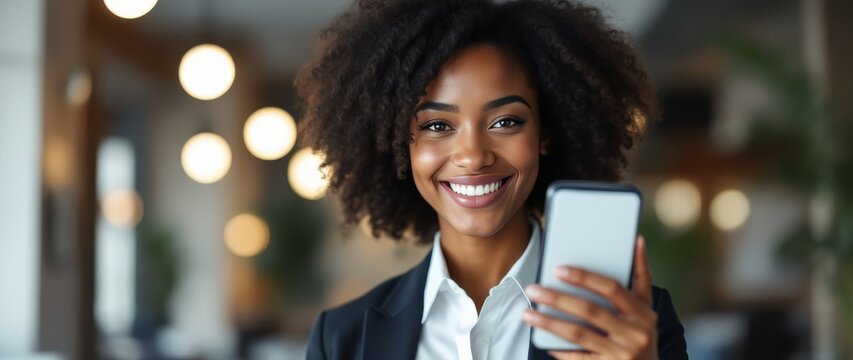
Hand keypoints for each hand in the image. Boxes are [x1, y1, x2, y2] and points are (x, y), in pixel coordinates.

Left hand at [523, 236, 657, 359]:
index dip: (585, 277)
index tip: (559, 269)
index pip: (612, 289)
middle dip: (557, 298)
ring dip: (549, 323)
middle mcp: (635, 334)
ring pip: (578, 334)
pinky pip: (578, 358)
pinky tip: (542, 339)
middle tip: (533, 289)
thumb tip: (637, 239)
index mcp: (643, 313)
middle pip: (590, 311)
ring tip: (527, 314)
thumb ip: (641, 274)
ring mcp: (621, 354)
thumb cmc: (641, 331)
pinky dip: (560, 349)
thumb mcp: (646, 306)